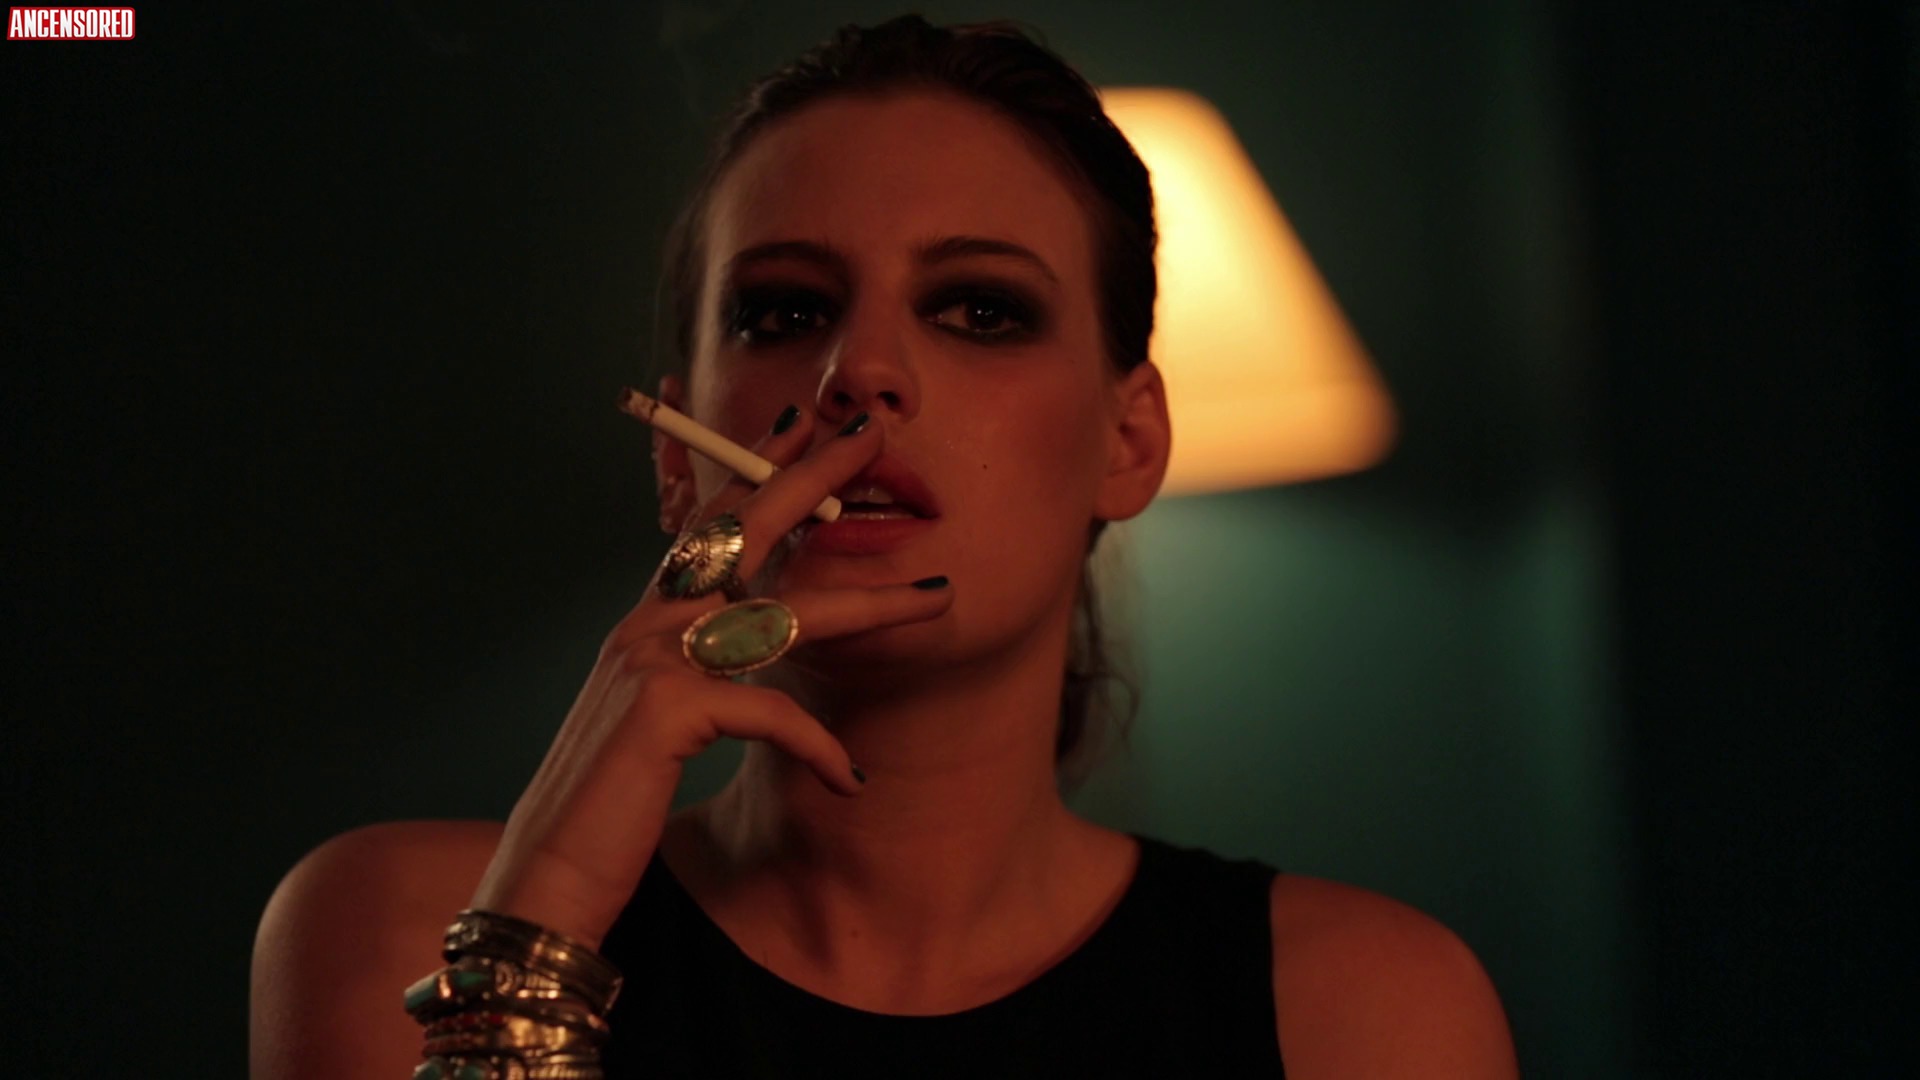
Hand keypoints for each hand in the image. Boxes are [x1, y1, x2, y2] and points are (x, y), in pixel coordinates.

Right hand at [468, 409, 951, 946]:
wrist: (544, 879)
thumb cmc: (607, 810)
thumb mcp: (657, 728)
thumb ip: (700, 681)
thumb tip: (758, 654)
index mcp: (645, 624)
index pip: (707, 528)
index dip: (757, 476)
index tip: (805, 431)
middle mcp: (645, 627)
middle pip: (743, 530)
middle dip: (812, 479)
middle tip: (870, 436)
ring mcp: (651, 661)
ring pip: (785, 615)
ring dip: (872, 607)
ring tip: (936, 598)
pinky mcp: (665, 711)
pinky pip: (773, 713)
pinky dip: (819, 746)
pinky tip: (850, 779)